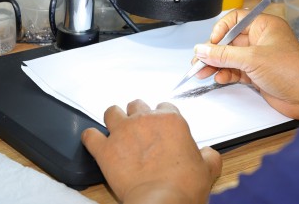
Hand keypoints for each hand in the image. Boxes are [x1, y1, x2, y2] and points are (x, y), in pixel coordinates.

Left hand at [82, 100, 220, 203]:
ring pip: (112, 112)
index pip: (165, 107)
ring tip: (117, 131)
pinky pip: (90, 136)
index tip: (162, 129)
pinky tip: (95, 142)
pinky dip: (91, 138)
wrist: (162, 201)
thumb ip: (208, 156)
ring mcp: (122, 133)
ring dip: (114, 119)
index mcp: (171, 121)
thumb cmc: (184, 187)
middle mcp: (144, 120)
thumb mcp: (207, 169)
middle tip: (140, 131)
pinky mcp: (105, 149)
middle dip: (137, 115)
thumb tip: (208, 154)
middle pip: (137, 104)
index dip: (163, 118)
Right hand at [193, 9, 298, 120]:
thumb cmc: (293, 71)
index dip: (220, 30)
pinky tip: (219, 78)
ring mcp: (259, 57)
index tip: (211, 43)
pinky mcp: (258, 74)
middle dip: (213, 52)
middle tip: (198, 61)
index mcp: (264, 26)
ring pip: (231, 57)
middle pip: (229, 41)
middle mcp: (261, 39)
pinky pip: (236, 70)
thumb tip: (203, 50)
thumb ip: (224, 54)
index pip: (235, 20)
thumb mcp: (252, 59)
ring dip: (216, 65)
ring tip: (202, 72)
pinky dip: (226, 74)